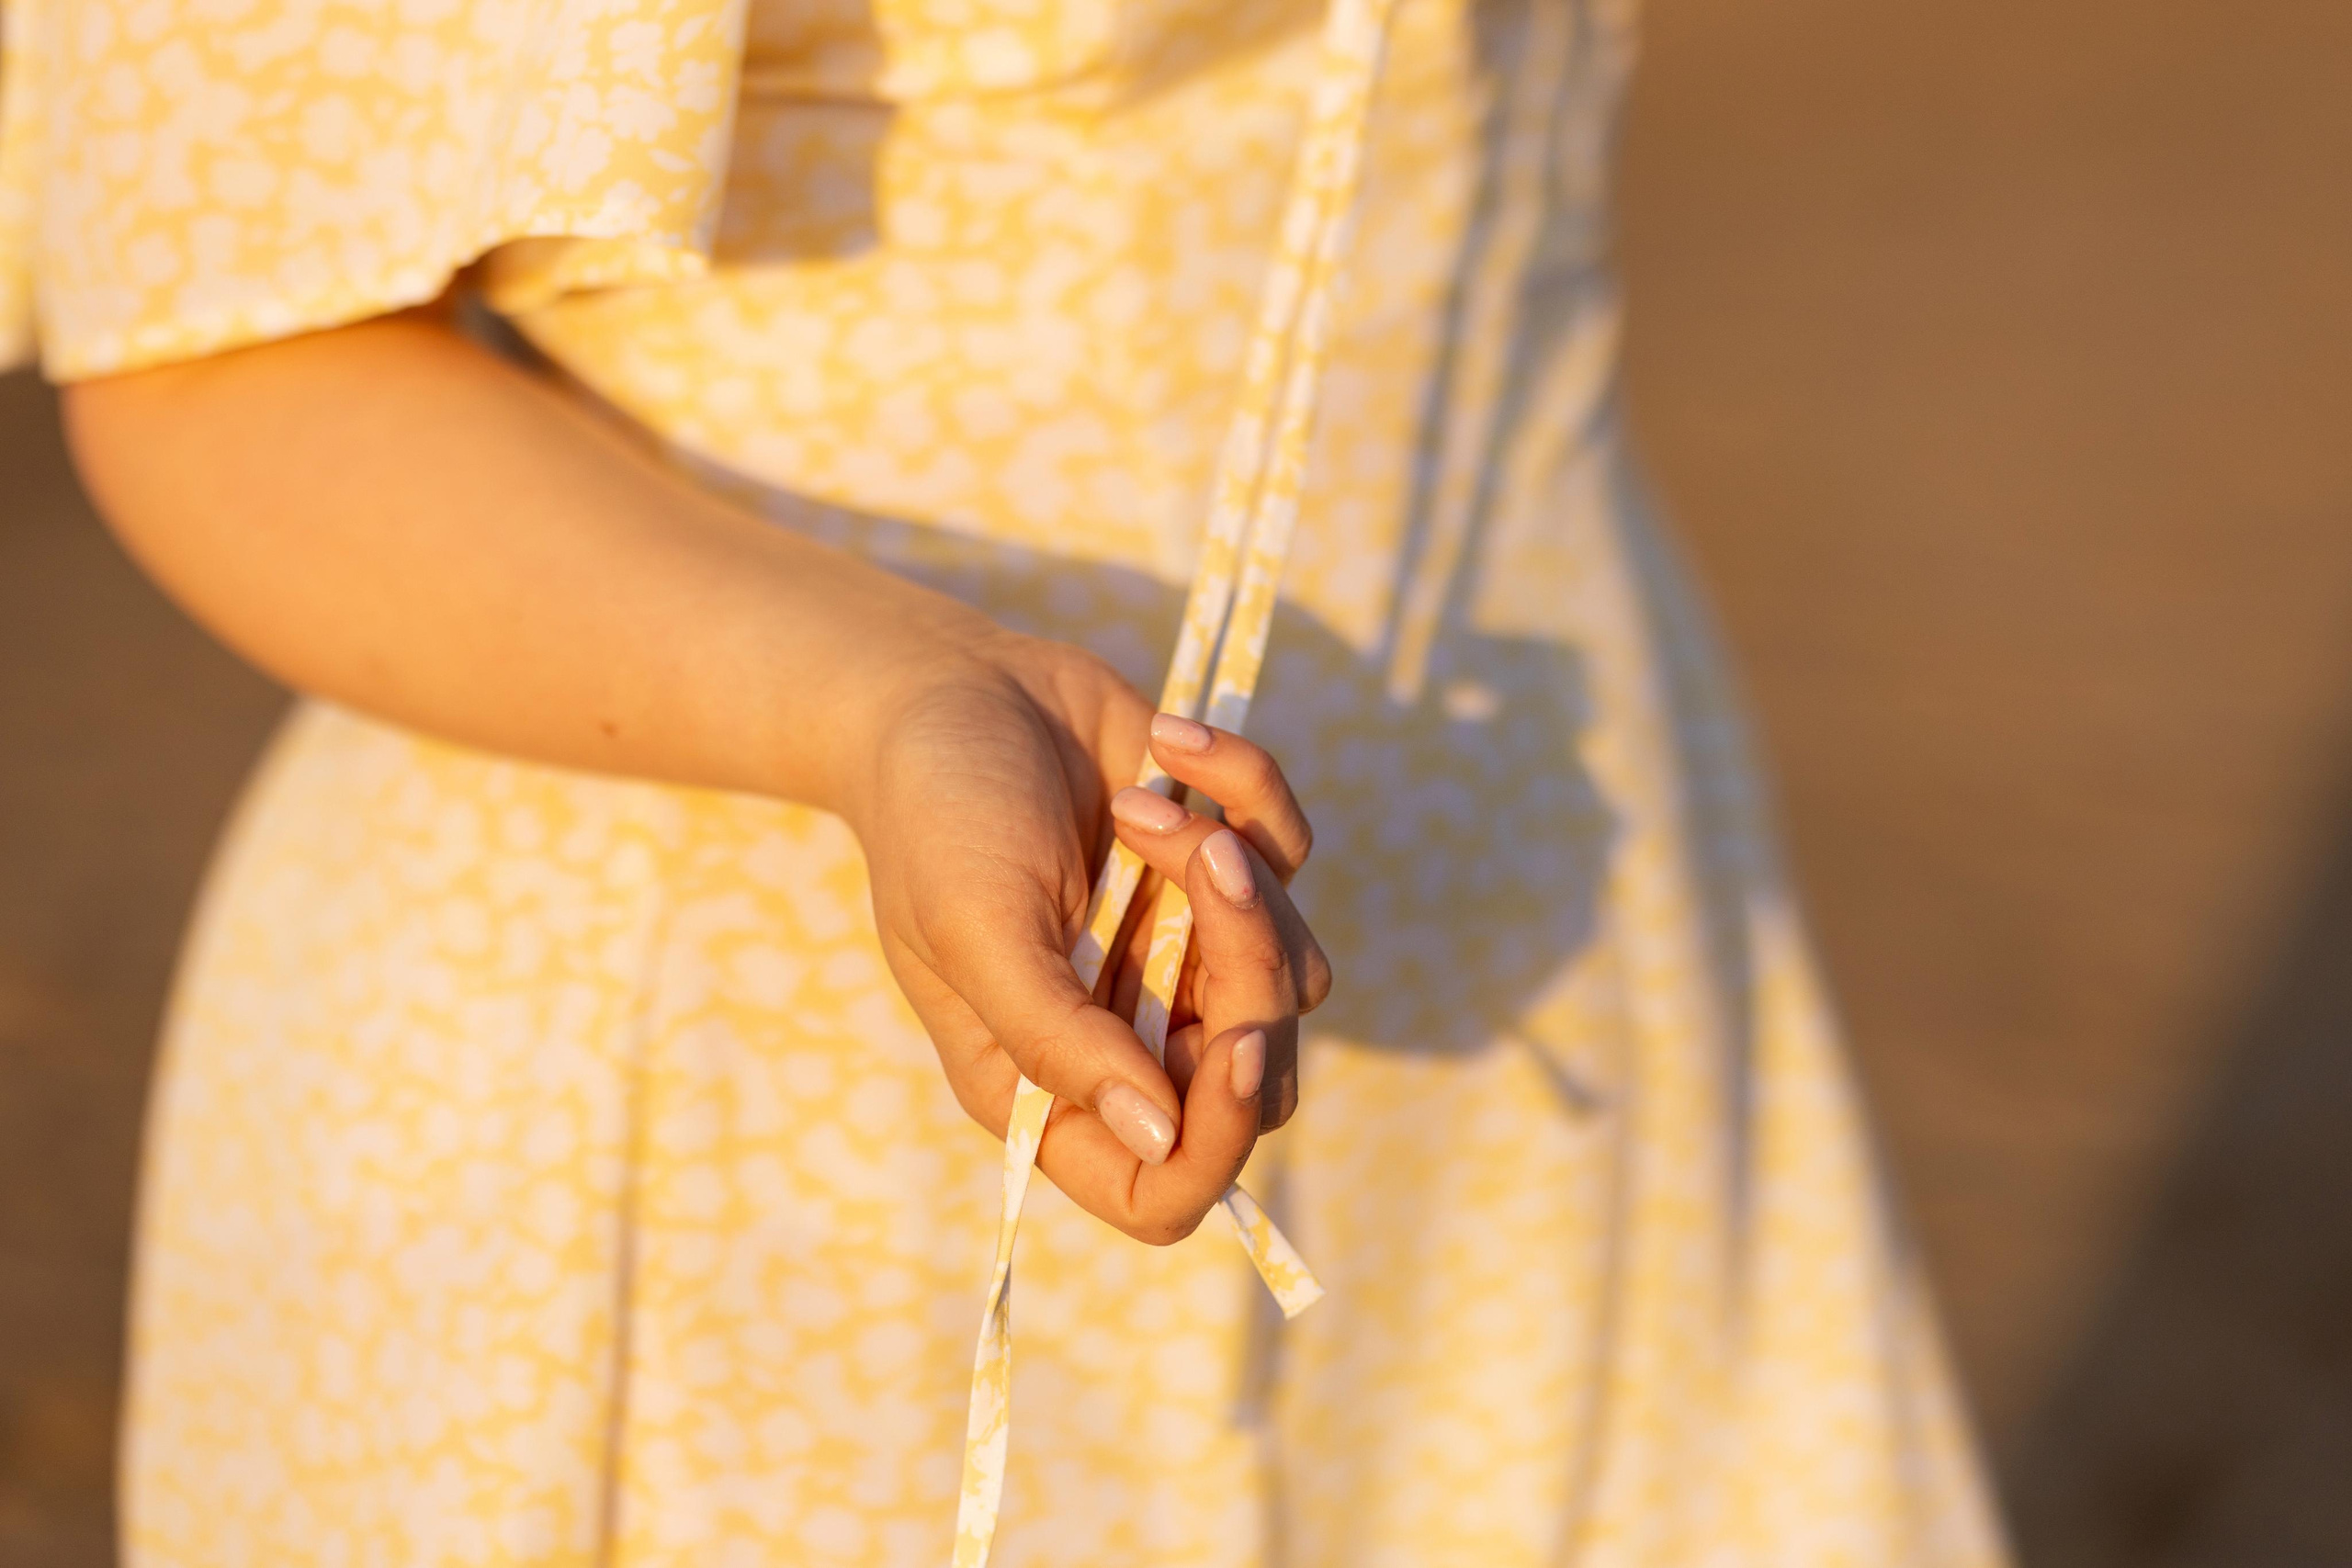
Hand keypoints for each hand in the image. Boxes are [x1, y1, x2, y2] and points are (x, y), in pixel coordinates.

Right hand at [847, 629, 1328, 1244]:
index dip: (1218, 1141)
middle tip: (1200, 856)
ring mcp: (1184, 956)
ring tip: (1139, 801)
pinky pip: (1289, 858)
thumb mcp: (976, 931)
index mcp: (1050, 1086)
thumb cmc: (935, 817)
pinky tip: (1166, 747)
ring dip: (1233, 869)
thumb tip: (1159, 1134)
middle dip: (1250, 967)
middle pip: (1257, 1077)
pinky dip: (1243, 790)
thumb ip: (1060, 1041)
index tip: (1237, 1043)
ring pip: (1292, 968)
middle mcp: (1127, 1036)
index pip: (1164, 1187)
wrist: (950, 684)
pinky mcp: (1223, 872)